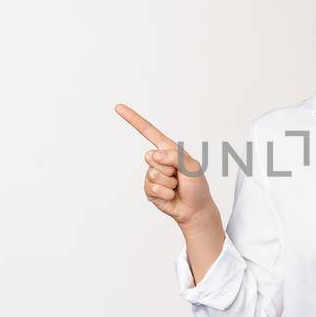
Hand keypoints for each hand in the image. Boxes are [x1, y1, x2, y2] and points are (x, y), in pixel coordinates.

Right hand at [114, 103, 217, 229]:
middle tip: (178, 177)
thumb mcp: (192, 166)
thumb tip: (153, 155)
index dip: (133, 119)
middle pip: (150, 157)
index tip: (118, 107)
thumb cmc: (196, 186)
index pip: (148, 131)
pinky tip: (171, 195)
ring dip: (169, 183)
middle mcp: (158, 160)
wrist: (195, 209)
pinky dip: (165, 193)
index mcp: (168, 149)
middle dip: (168, 168)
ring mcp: (152, 175)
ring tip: (176, 187)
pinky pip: (152, 188)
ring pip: (152, 174)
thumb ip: (174, 157)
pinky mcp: (149, 190)